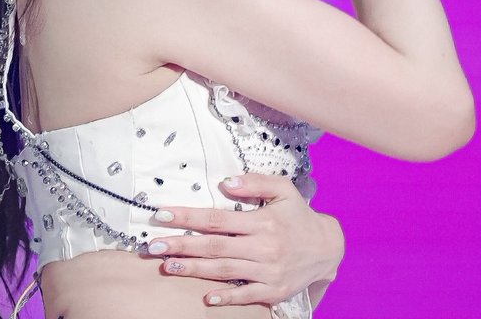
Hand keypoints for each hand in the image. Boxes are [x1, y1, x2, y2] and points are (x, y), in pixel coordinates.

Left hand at [142, 173, 343, 307]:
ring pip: (224, 271)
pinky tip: (205, 296)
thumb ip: (255, 182)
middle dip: (181, 245)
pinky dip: (226, 297)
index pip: (217, 219)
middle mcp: (263, 247)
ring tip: (167, 266)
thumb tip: (225, 183)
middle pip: (214, 247)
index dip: (187, 217)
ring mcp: (268, 271)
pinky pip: (246, 296)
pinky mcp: (273, 290)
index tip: (162, 215)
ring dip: (194, 269)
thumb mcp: (284, 190)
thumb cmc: (299, 215)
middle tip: (152, 246)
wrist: (328, 248)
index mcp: (262, 222)